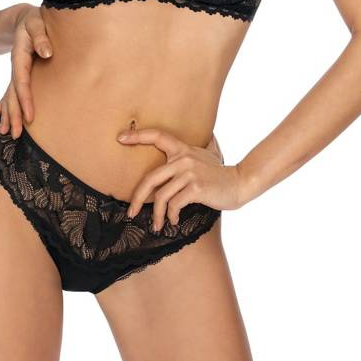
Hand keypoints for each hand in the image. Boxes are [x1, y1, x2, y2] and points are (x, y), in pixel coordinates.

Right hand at [0, 4, 52, 137]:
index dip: (25, 100)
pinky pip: (9, 92)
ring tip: (5, 133)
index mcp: (19, 56)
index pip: (22, 82)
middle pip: (12, 94)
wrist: (22, 17)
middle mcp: (15, 66)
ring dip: (7, 114)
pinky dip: (3, 105)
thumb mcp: (37, 22)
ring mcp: (15, 71)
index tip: (29, 118)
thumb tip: (47, 54)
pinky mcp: (18, 73)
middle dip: (13, 115)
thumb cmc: (34, 19)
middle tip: (15, 135)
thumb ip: (41, 36)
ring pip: (9, 96)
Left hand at [116, 126, 247, 230]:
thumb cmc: (219, 174)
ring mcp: (189, 172)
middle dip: (137, 198)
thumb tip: (205, 136)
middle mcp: (183, 158)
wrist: (240, 183)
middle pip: (150, 178)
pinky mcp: (195, 187)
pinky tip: (174, 221)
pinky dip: (171, 216)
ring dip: (157, 215)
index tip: (120, 138)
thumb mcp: (208, 155)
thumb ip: (199, 148)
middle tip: (131, 213)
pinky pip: (174, 204)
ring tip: (157, 225)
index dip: (137, 135)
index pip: (157, 136)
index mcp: (183, 149)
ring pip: (161, 196)